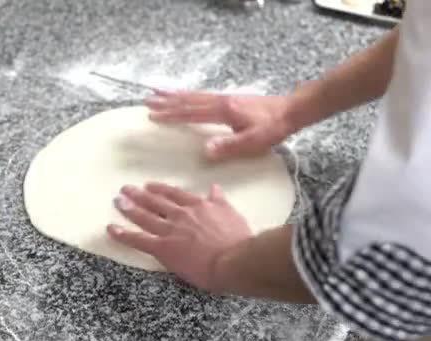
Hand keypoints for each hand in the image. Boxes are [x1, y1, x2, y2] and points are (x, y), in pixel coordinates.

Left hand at [107, 182, 252, 291]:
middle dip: (139, 195)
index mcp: (198, 206)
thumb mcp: (232, 214)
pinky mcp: (162, 248)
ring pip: (144, 217)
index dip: (160, 190)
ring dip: (129, 208)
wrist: (233, 259)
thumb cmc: (237, 241)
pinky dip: (123, 234)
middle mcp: (181, 214)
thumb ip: (220, 201)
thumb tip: (215, 187)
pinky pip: (138, 239)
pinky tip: (111, 228)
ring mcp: (170, 230)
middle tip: (125, 189)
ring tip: (117, 201)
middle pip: (155, 202)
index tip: (149, 186)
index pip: (174, 195)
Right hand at [145, 89, 296, 159]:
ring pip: (194, 95)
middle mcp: (221, 101)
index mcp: (223, 111)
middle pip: (188, 100)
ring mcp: (225, 98)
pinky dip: (189, 95)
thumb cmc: (273, 127)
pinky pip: (203, 95)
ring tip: (158, 92)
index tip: (153, 115)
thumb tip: (205, 149)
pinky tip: (186, 97)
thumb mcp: (253, 141)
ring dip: (175, 95)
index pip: (191, 113)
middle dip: (167, 102)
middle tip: (147, 101)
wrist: (292, 110)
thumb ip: (229, 146)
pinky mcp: (230, 99)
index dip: (171, 115)